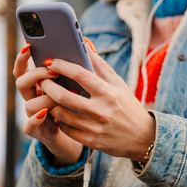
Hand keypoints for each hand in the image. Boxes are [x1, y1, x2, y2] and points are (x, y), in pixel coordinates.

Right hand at [13, 44, 82, 165]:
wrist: (80, 134)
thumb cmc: (81, 104)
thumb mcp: (83, 84)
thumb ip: (81, 66)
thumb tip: (86, 42)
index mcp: (41, 83)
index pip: (24, 68)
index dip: (23, 58)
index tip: (29, 46)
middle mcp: (34, 97)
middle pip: (22, 82)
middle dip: (36, 75)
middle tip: (53, 72)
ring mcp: (34, 114)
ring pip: (29, 104)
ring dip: (43, 98)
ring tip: (59, 95)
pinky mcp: (37, 131)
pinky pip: (29, 126)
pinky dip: (36, 120)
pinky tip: (47, 113)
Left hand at [39, 38, 155, 162]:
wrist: (144, 138)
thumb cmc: (128, 106)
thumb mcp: (118, 84)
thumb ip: (100, 65)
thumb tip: (85, 44)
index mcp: (109, 93)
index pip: (80, 74)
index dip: (61, 66)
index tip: (49, 62)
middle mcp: (102, 110)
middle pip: (65, 96)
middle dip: (48, 86)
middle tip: (42, 79)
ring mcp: (95, 128)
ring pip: (62, 114)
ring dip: (50, 103)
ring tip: (46, 95)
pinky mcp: (91, 142)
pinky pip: (66, 129)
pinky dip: (59, 119)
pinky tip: (57, 112)